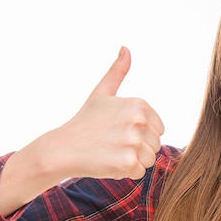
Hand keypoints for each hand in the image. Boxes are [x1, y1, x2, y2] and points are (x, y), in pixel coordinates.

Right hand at [44, 46, 164, 179]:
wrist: (61, 148)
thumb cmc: (85, 121)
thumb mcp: (102, 93)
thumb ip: (117, 71)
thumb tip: (126, 48)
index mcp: (139, 104)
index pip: (158, 128)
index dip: (141, 133)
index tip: (120, 131)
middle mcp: (139, 121)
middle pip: (155, 145)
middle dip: (137, 148)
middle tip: (113, 143)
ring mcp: (133, 142)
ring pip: (149, 159)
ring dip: (132, 161)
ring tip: (111, 152)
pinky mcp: (128, 162)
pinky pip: (139, 172)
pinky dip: (125, 172)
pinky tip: (107, 162)